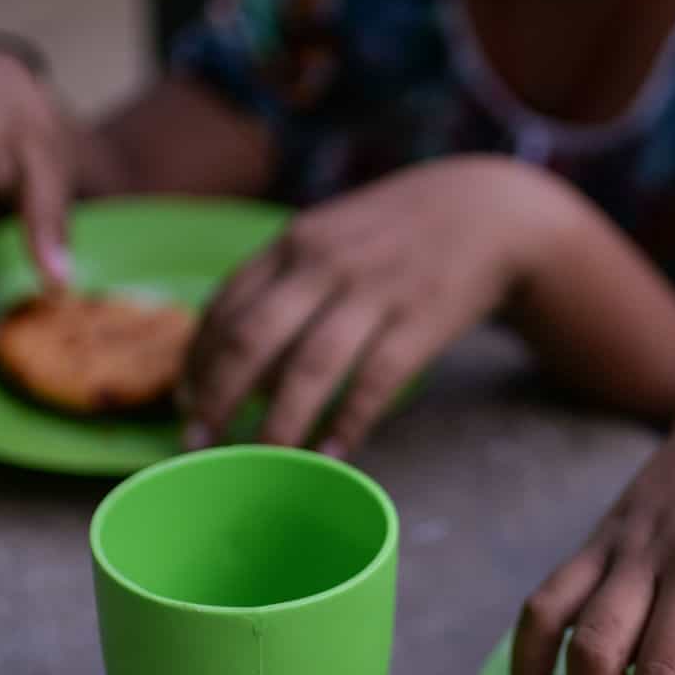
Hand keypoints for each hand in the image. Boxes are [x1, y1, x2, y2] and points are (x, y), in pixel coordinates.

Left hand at [179, 155, 577, 455]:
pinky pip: (374, 383)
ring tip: (261, 463)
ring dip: (279, 424)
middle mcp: (325, 264)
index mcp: (294, 243)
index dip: (199, 362)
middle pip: (252, 340)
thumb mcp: (331, 239)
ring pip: (309, 368)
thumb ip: (284, 289)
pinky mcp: (420, 322)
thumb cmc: (396, 235)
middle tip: (201, 445)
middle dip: (219, 399)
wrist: (488, 210)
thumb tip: (244, 371)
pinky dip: (348, 423)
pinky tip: (330, 455)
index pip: (226, 307)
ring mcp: (374, 292)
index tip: (186, 405)